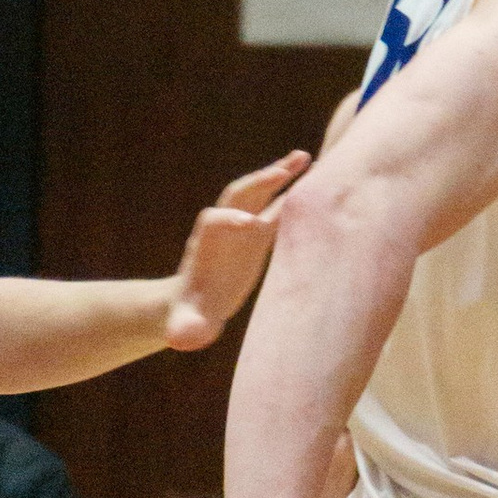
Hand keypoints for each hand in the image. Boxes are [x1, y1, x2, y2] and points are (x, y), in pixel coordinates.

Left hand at [164, 152, 310, 353]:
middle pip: (238, 196)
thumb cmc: (190, 318)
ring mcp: (242, 228)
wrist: (191, 307)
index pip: (214, 222)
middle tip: (282, 171)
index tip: (250, 226)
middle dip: (258, 183)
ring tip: (304, 157)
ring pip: (261, 194)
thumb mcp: (186, 327)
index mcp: (206, 246)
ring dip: (280, 174)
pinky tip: (315, 179)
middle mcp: (224, 229)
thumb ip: (186, 331)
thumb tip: (181, 341)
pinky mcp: (258, 234)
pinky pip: (277, 208)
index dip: (229, 220)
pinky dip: (293, 192)